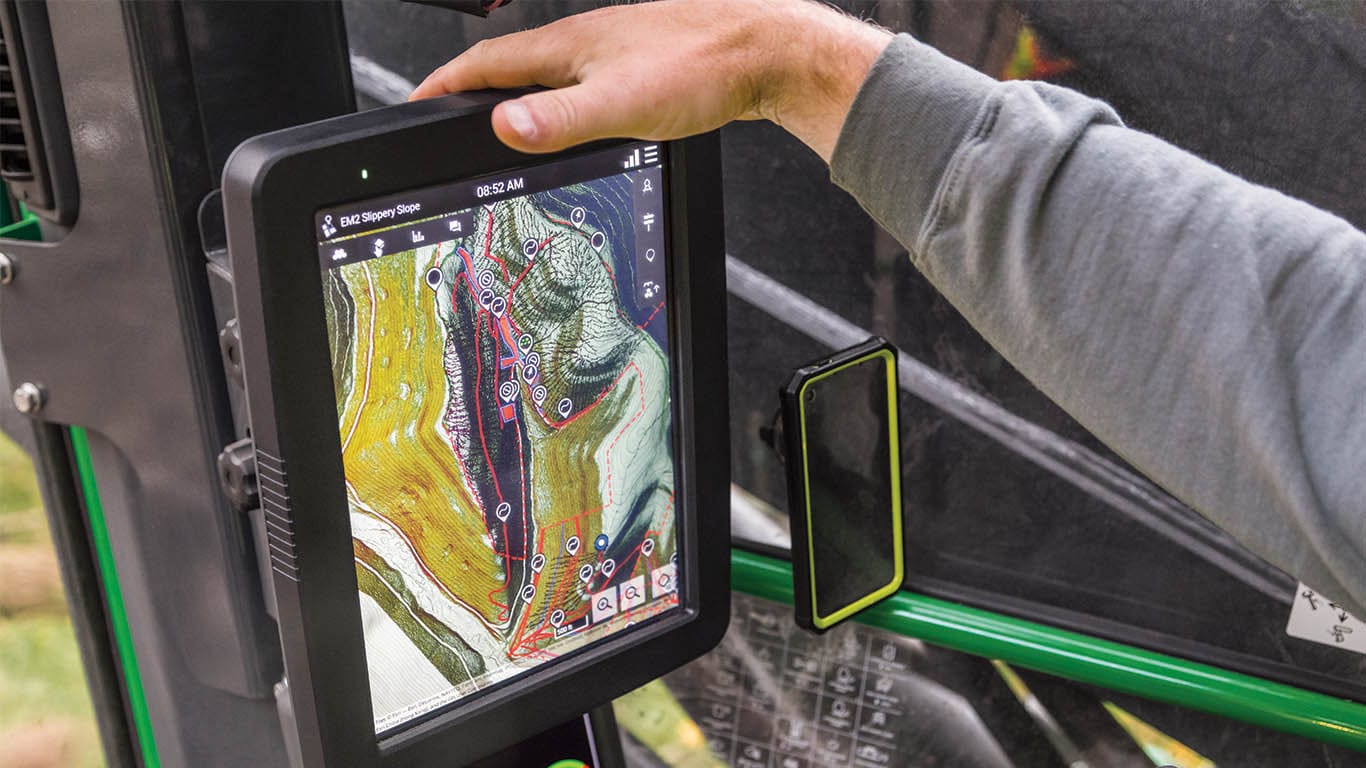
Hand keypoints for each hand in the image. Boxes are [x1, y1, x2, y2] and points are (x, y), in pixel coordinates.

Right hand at [409, 0, 891, 160]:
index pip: (486, 63)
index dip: (445, 85)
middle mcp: (586, 42)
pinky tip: (577, 122)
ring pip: (548, 75)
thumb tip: (503, 127)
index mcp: (569, 45)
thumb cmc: (706, 67)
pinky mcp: (640, 66)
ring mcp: (612, 52)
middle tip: (448, 119)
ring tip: (501, 125)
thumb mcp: (624, 104)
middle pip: (512, 66)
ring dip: (517, 97)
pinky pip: (583, 85)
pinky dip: (561, 105)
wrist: (767, 52)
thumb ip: (561, 119)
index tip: (416, 103)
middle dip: (473, 92)